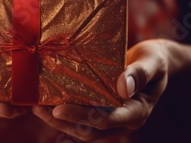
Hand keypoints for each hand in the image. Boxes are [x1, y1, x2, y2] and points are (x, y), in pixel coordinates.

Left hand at [32, 39, 180, 141]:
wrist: (155, 63)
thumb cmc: (155, 59)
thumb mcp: (153, 61)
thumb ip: (140, 73)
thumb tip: (123, 86)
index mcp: (136, 112)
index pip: (105, 119)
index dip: (80, 116)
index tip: (57, 108)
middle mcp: (122, 121)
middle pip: (89, 130)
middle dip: (62, 121)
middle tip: (37, 108)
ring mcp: (112, 120)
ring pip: (82, 130)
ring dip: (58, 122)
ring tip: (36, 108)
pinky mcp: (102, 113)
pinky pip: (82, 123)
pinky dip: (64, 122)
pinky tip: (46, 115)